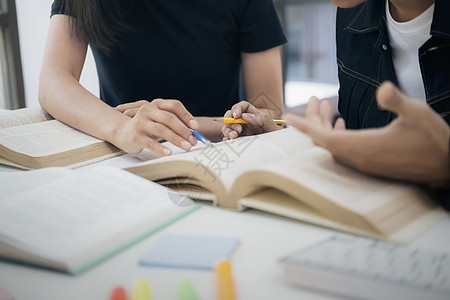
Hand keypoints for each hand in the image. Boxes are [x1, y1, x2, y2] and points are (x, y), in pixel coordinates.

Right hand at [114, 99, 198, 154]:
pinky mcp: (136, 136)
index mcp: (156, 104)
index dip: (186, 115)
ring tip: (186, 147)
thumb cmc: (146, 126)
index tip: (196, 127)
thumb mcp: (159, 119)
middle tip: (193, 140)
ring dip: (176, 139)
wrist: (122, 132)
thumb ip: (174, 122)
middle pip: (169, 118)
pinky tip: (169, 152)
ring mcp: (141, 123)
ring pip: (161, 130)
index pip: (174, 105)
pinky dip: (161, 148)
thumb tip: (193, 133)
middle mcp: (148, 111)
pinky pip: (151, 143)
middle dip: (183, 130)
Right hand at [222, 101, 281, 139]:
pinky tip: (228, 141)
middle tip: (237, 130)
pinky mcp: (239, 141)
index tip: (236, 115)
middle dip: (230, 121)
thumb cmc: (279, 139)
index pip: (243, 106)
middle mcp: (246, 122)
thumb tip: (245, 116)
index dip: (237, 108)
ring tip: (233, 137)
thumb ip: (263, 120)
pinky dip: (226, 139)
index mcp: (255, 116)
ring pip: (228, 127)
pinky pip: (228, 138)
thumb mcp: (274, 128)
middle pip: (231, 116)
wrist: (278, 153)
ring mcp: (241, 132)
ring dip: (227, 130)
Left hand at [283, 81, 449, 184]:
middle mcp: (359, 158)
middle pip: (325, 140)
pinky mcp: (371, 164)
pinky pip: (344, 149)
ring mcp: (364, 163)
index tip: (288, 117)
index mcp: (364, 147)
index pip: (323, 137)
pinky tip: (341, 122)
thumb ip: (397, 101)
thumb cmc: (434, 140)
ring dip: (325, 126)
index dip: (305, 126)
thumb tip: (382, 88)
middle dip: (315, 119)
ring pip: (334, 144)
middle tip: (315, 99)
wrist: (448, 166)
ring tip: (325, 106)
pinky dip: (337, 135)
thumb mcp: (417, 114)